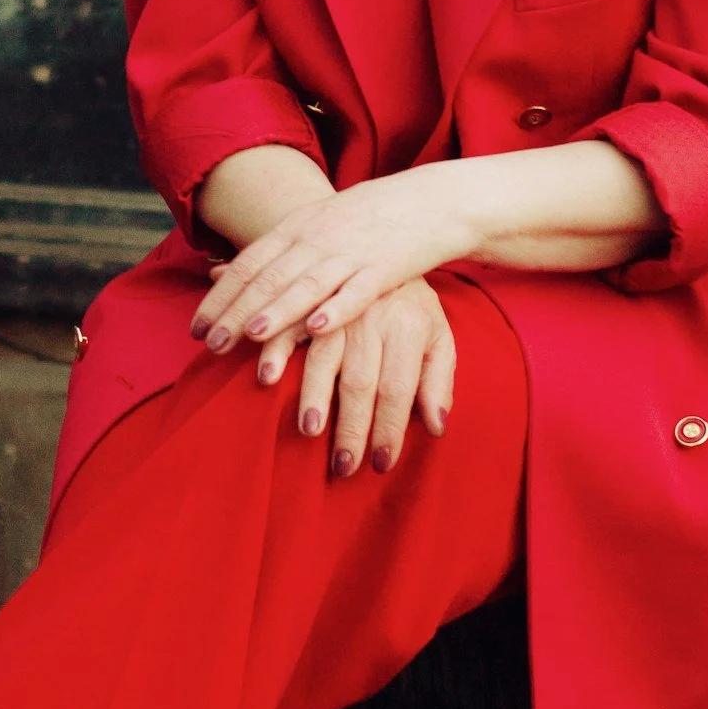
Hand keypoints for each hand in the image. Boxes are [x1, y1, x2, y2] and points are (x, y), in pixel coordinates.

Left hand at [191, 166, 472, 353]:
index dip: (219, 296)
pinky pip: (357, 291)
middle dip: (237, 312)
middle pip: (270, 278)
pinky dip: (337, 309)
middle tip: (211, 344)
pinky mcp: (385, 267)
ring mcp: (351, 251)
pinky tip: (319, 328)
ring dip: (278, 311)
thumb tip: (218, 273)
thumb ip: (272, 252)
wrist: (429, 201)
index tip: (196, 328)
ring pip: (306, 284)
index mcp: (297, 227)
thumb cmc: (366, 219)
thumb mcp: (314, 226)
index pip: (248, 264)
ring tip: (252, 335)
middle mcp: (317, 238)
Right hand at [251, 278, 455, 473]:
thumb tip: (437, 427)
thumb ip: (439, 380)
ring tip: (308, 431)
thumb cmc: (412, 304)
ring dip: (314, 397)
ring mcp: (338, 306)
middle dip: (351, 427)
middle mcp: (373, 317)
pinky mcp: (309, 298)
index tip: (381, 464)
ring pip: (323, 357)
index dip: (389, 427)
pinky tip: (268, 379)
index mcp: (409, 325)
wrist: (385, 241)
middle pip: (360, 381)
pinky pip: (289, 328)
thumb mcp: (438, 334)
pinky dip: (276, 353)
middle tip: (343, 466)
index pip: (399, 387)